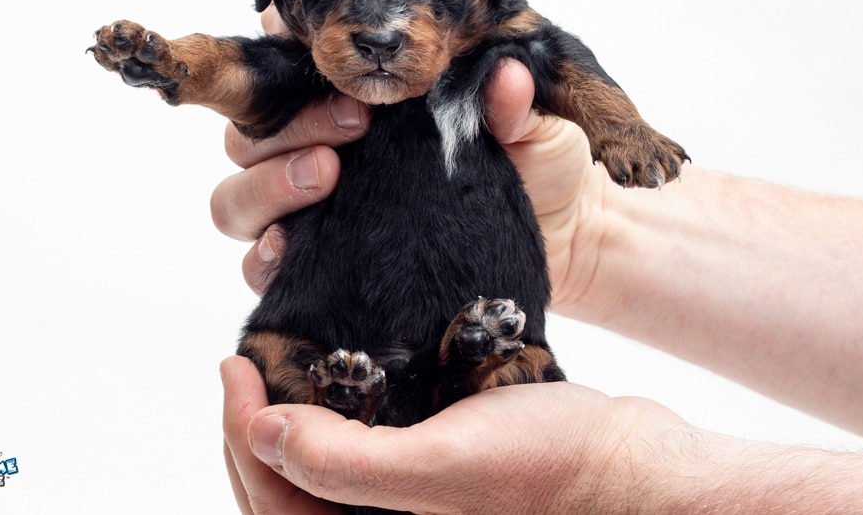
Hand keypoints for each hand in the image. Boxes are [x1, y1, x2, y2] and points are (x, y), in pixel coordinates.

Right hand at [210, 26, 610, 311]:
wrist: (562, 238)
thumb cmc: (538, 162)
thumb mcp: (535, 124)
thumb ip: (514, 100)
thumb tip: (505, 74)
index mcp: (357, 94)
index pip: (286, 59)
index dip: (284, 51)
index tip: (337, 65)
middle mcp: (320, 144)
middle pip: (251, 130)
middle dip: (289, 125)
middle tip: (352, 127)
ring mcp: (311, 205)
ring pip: (237, 193)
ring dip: (267, 186)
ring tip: (326, 178)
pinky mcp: (317, 262)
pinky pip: (256, 261)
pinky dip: (263, 255)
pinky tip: (291, 249)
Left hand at [220, 355, 688, 513]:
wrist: (627, 461)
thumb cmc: (552, 472)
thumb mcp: (445, 469)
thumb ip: (346, 464)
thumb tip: (263, 430)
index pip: (271, 502)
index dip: (238, 431)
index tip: (235, 366)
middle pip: (283, 492)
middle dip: (250, 429)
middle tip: (243, 362)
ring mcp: (404, 510)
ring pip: (316, 472)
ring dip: (286, 422)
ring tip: (274, 365)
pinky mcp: (427, 476)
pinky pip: (357, 453)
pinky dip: (331, 417)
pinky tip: (334, 374)